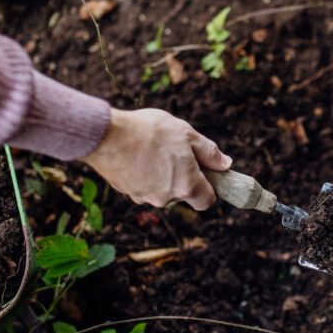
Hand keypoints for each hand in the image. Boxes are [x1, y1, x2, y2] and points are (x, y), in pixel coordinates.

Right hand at [80, 108, 231, 209]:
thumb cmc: (150, 131)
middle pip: (183, 193)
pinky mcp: (127, 192)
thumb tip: (226, 164)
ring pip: (162, 190)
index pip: (206, 201)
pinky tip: (137, 154)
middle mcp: (166, 198)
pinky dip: (144, 174)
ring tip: (152, 149)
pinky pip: (143, 186)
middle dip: (182, 176)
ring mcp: (145, 198)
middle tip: (174, 151)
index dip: (208, 187)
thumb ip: (209, 153)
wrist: (106, 135)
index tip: (203, 172)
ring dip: (162, 175)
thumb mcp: (187, 134)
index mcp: (186, 186)